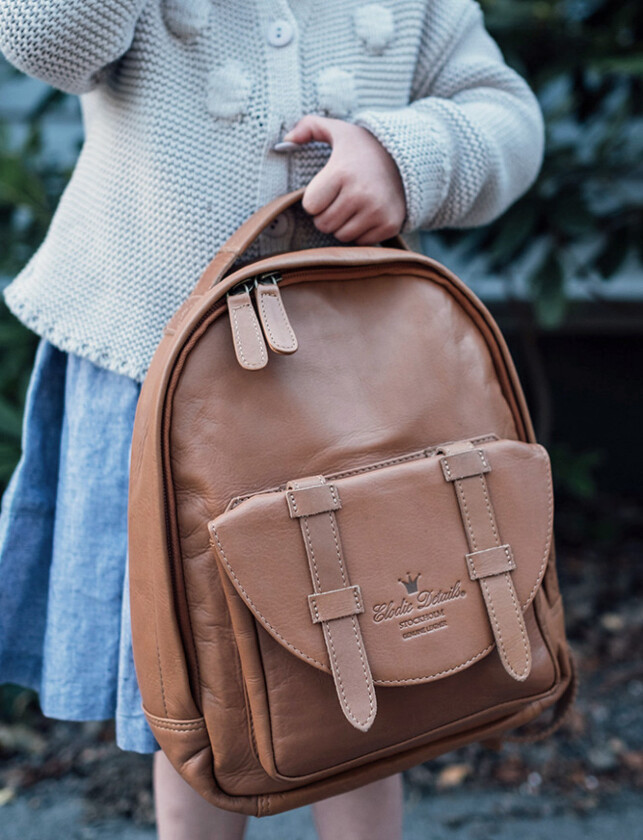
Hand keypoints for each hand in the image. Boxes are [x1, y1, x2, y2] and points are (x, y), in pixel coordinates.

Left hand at [282, 115, 406, 244]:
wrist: (409, 157)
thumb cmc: (365, 147)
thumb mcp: (338, 131)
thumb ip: (308, 127)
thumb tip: (284, 141)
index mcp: (341, 172)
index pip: (310, 206)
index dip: (315, 199)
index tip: (328, 188)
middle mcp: (359, 194)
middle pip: (324, 224)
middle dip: (327, 214)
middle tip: (340, 198)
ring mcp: (376, 211)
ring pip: (341, 236)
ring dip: (343, 225)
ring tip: (354, 206)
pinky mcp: (389, 225)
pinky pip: (361, 242)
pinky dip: (361, 232)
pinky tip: (368, 214)